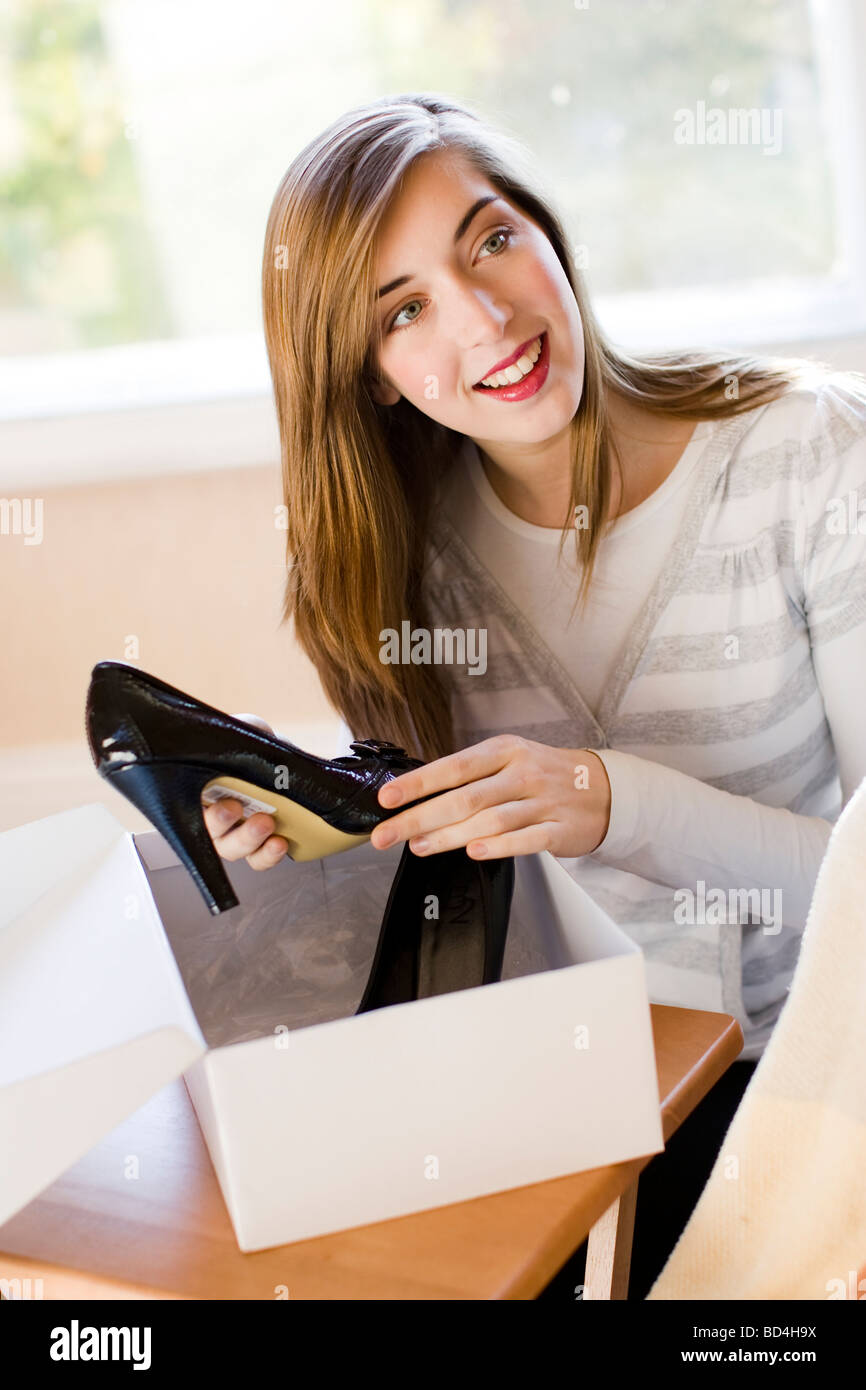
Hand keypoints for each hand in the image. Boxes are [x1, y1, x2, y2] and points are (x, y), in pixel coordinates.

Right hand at [200, 713, 289, 869]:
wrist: (280, 759)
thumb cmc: (250, 747)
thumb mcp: (243, 728)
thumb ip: (241, 727)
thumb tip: (247, 729)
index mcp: (198, 791)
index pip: (190, 809)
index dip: (208, 814)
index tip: (228, 805)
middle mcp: (212, 819)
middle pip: (211, 836)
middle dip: (225, 826)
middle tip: (242, 810)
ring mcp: (235, 835)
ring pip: (234, 851)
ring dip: (250, 843)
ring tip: (269, 827)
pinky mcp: (260, 845)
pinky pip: (259, 859)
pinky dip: (269, 855)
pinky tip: (281, 843)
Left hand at [369, 734, 610, 859]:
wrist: (604, 789)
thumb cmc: (543, 775)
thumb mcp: (508, 760)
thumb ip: (470, 776)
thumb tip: (416, 796)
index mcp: (504, 751)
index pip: (454, 767)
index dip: (419, 783)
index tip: (387, 798)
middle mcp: (522, 773)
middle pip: (465, 798)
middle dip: (420, 817)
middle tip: (386, 835)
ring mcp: (542, 802)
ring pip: (490, 820)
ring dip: (450, 835)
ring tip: (418, 846)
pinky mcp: (559, 830)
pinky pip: (525, 840)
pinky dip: (499, 847)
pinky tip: (473, 852)